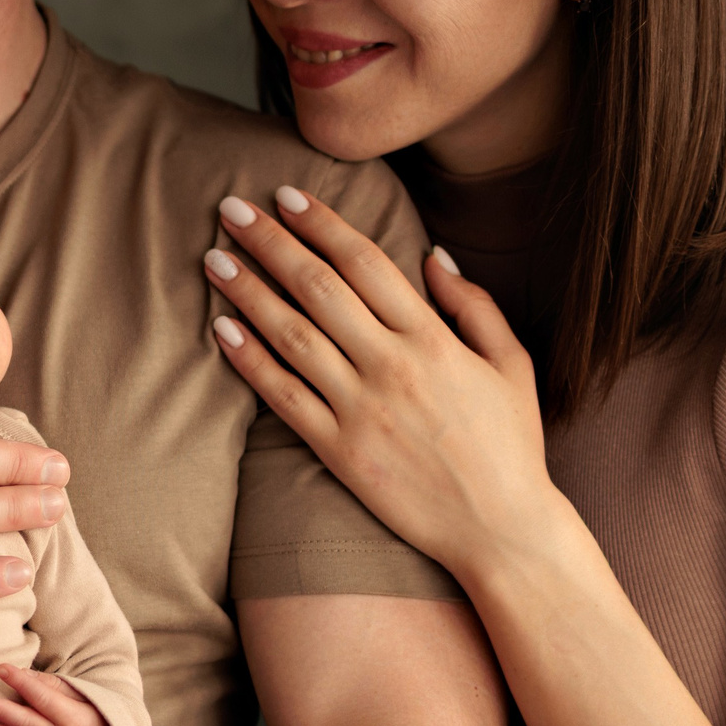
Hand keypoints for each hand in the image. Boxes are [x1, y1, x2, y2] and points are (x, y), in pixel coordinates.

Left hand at [204, 187, 557, 573]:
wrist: (501, 529)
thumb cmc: (510, 445)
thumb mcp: (511, 364)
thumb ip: (474, 304)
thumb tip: (432, 254)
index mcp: (433, 338)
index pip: (365, 262)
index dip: (321, 223)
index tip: (286, 196)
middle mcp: (393, 366)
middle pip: (318, 288)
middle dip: (271, 243)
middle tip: (232, 209)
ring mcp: (361, 409)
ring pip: (291, 335)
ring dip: (248, 292)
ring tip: (214, 259)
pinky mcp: (338, 451)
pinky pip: (282, 397)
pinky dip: (249, 360)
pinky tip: (220, 328)